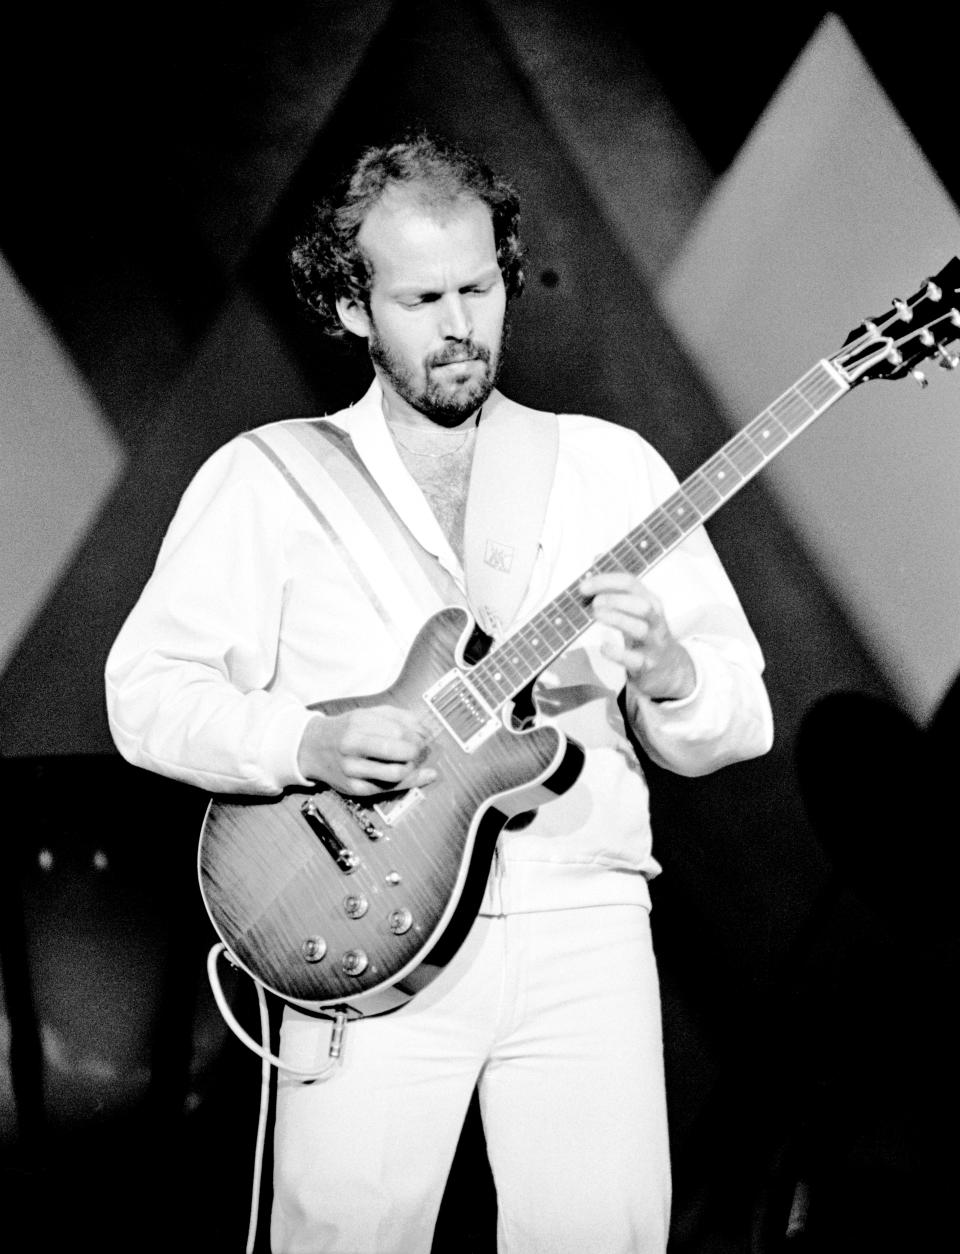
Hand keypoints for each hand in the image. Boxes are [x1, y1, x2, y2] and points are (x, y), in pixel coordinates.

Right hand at [297, 705, 435, 795]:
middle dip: (416, 752)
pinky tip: (407, 774)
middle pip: (399, 751)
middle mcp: (352, 746)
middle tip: (418, 751)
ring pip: (396, 774)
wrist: (312, 748)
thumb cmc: (346, 730)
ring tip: (409, 762)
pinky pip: (387, 789)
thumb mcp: (369, 714)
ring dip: (411, 768)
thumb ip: (400, 718)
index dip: (417, 736)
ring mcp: (351, 769)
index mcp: (358, 723)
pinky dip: (403, 782)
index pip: (399, 731)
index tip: (421, 737)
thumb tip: (426, 732)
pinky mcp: (353, 788)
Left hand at [580, 572, 694, 701]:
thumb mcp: (635, 606)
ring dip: (616, 619)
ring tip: (595, 616)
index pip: (631, 583)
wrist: (669, 668)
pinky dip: (617, 653)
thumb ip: (616, 584)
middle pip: (640, 603)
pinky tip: (604, 647)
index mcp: (650, 601)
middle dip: (615, 599)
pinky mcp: (648, 664)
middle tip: (593, 604)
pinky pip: (635, 659)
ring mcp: (653, 642)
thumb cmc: (645, 632)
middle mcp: (655, 619)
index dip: (605, 581)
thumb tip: (597, 556)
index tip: (583, 586)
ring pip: (639, 628)